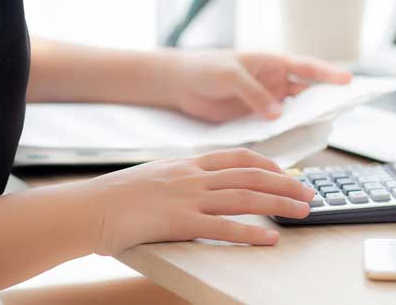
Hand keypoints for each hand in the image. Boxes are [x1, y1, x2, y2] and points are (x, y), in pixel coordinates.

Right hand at [84, 148, 313, 255]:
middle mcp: (192, 176)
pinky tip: (269, 238)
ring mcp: (187, 197)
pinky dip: (250, 233)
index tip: (286, 171)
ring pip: (244, 197)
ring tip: (302, 211)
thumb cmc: (116, 196)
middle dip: (284, 183)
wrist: (87, 208)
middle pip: (250, 175)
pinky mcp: (179, 222)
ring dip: (278, 204)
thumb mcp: (154, 176)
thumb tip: (198, 183)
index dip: (267, 164)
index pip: (237, 157)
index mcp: (187, 163)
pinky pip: (222, 227)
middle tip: (308, 192)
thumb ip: (180, 178)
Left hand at [173, 51, 351, 122]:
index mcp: (272, 62)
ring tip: (323, 130)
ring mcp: (266, 101)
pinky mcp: (255, 119)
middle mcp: (274, 82)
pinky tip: (294, 142)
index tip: (348, 81)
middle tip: (346, 109)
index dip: (328, 74)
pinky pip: (277, 127)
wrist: (179, 85)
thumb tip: (276, 113)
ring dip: (307, 120)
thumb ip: (253, 93)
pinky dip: (286, 134)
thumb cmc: (205, 68)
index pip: (306, 67)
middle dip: (326, 100)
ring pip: (294, 112)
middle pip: (307, 92)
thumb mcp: (229, 76)